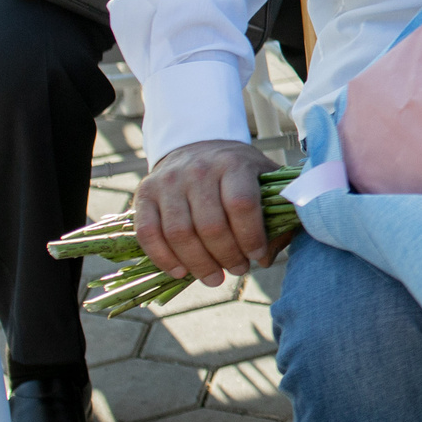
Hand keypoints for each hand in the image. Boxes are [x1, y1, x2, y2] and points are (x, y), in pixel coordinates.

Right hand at [135, 138, 278, 286]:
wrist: (196, 144)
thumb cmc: (236, 170)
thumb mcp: (265, 178)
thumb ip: (276, 212)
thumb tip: (266, 257)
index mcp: (233, 164)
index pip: (241, 205)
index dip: (251, 236)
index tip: (258, 256)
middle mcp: (198, 171)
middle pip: (210, 225)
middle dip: (227, 256)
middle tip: (238, 270)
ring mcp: (168, 182)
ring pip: (179, 233)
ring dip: (198, 263)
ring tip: (214, 278)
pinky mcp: (144, 194)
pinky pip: (148, 233)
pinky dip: (163, 258)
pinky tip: (181, 272)